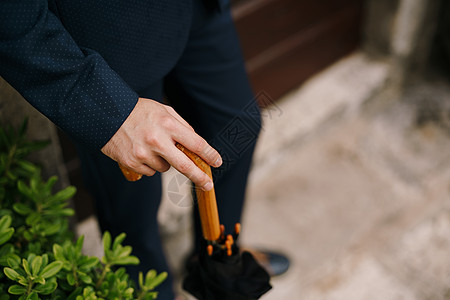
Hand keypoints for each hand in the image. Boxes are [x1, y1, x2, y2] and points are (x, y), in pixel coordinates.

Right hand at [101, 98, 221, 190]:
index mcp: (168, 125)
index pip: (195, 143)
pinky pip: (150, 171)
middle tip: (208, 185)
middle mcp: (157, 141)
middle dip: (199, 177)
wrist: (106, 114)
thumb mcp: (163, 110)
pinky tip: (142, 151)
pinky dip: (150, 164)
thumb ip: (181, 125)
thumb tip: (195, 143)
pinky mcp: (132, 163)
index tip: (217, 162)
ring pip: (165, 168)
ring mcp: (143, 154)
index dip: (209, 154)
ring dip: (165, 161)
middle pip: (184, 165)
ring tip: (153, 145)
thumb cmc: (139, 111)